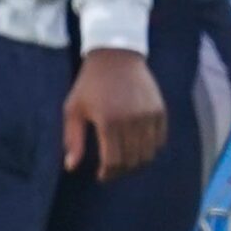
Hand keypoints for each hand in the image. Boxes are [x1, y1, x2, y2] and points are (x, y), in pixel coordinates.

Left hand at [64, 47, 166, 180]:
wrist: (116, 55)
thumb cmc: (90, 84)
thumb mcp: (73, 109)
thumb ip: (73, 140)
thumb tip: (71, 167)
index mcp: (108, 121)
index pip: (114, 161)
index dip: (108, 174)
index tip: (102, 176)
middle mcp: (131, 120)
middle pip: (132, 160)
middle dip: (122, 171)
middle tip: (113, 171)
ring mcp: (148, 115)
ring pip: (148, 153)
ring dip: (137, 162)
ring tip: (126, 162)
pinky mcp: (160, 111)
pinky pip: (159, 140)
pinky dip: (151, 148)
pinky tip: (138, 147)